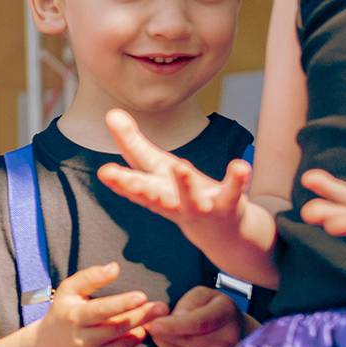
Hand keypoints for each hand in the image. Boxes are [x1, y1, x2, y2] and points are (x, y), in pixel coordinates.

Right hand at [37, 263, 168, 346]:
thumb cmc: (63, 315)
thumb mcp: (68, 292)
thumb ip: (90, 277)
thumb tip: (115, 267)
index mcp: (74, 317)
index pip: (101, 310)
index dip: (122, 303)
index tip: (142, 296)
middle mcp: (82, 340)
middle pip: (118, 327)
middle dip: (141, 316)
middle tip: (162, 307)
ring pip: (125, 344)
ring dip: (142, 332)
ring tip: (154, 322)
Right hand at [97, 109, 258, 256]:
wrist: (219, 233)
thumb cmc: (181, 196)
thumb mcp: (156, 168)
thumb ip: (133, 143)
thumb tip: (110, 113)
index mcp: (155, 189)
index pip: (134, 183)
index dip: (119, 179)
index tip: (104, 172)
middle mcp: (173, 201)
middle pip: (153, 196)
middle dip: (136, 187)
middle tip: (121, 179)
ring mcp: (200, 206)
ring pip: (190, 198)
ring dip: (185, 184)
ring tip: (181, 167)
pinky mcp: (227, 204)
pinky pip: (232, 191)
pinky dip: (236, 179)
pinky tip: (240, 166)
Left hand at [145, 285, 244, 346]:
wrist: (237, 331)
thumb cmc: (215, 309)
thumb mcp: (203, 295)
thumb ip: (188, 302)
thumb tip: (175, 319)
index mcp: (225, 313)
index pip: (198, 323)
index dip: (173, 326)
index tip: (153, 324)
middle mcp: (227, 338)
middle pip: (187, 341)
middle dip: (163, 334)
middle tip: (149, 326)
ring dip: (164, 344)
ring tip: (158, 333)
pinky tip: (170, 343)